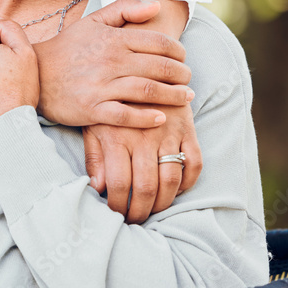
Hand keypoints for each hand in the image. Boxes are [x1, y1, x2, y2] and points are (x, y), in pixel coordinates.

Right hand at [36, 0, 192, 128]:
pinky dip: (147, 118)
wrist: (34, 73)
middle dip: (182, 75)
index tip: (183, 58)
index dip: (179, 51)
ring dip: (173, 96)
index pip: (159, 43)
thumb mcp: (93, 21)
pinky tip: (161, 118)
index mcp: (112, 39)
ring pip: (148, 91)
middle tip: (188, 79)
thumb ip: (125, 8)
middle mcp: (109, 61)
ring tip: (186, 98)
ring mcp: (100, 86)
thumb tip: (156, 6)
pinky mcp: (92, 109)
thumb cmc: (67, 48)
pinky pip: (126, 115)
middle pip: (160, 68)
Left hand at [83, 104, 202, 222]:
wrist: (140, 67)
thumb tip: (97, 188)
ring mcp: (168, 134)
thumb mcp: (93, 124)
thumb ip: (94, 156)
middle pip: (147, 188)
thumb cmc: (109, 101)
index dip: (118, 206)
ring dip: (164, 203)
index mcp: (117, 137)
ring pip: (171, 180)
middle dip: (140, 211)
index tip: (115, 215)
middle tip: (135, 220)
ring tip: (154, 210)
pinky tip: (175, 188)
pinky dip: (188, 182)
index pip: (119, 185)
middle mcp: (143, 137)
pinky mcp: (187, 129)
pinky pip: (195, 164)